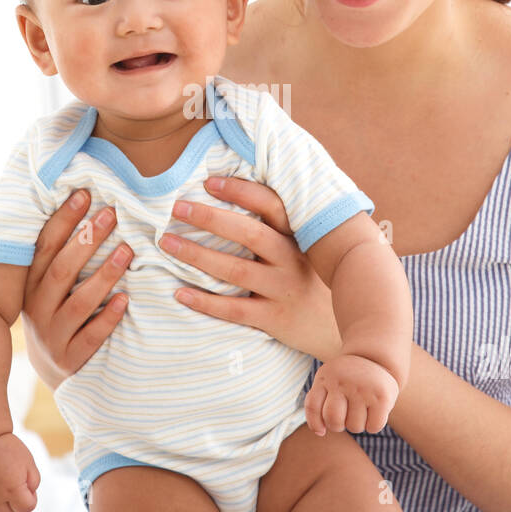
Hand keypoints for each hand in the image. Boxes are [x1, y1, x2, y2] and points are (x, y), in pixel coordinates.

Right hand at [19, 189, 131, 389]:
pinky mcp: (69, 358)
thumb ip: (62, 252)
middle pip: (62, 270)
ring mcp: (52, 334)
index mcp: (31, 283)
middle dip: (87, 241)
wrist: (51, 365)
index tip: (85, 194)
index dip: (64, 220)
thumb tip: (83, 199)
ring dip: (104, 276)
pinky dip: (108, 318)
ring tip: (127, 251)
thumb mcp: (49, 283)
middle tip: (112, 214)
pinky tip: (125, 300)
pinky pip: (91, 338)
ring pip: (78, 304)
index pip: (45, 247)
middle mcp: (37, 307)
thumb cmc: (57, 309)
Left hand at [161, 176, 342, 361]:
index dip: (240, 191)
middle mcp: (293, 260)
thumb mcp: (311, 251)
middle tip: (177, 208)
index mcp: (299, 238)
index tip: (208, 182)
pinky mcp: (275, 319)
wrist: (343, 329)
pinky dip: (205, 302)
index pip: (271, 205)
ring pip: (236, 270)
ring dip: (198, 255)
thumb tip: (244, 196)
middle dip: (210, 219)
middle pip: (248, 234)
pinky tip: (180, 292)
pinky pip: (235, 309)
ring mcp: (284, 290)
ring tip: (167, 243)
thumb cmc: (317, 282)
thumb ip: (286, 228)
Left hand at [303, 352, 399, 435]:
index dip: (315, 424)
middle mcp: (343, 381)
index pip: (313, 407)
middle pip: (334, 420)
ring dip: (357, 424)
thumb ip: (317, 402)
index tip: (321, 429)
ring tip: (360, 410)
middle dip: (337, 426)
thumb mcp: (328, 380)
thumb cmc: (346, 378)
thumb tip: (320, 432)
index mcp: (326, 376)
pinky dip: (372, 425)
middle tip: (344, 416)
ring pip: (354, 426)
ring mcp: (363, 388)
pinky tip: (373, 412)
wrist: (375, 357)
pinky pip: (373, 427)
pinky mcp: (382, 397)